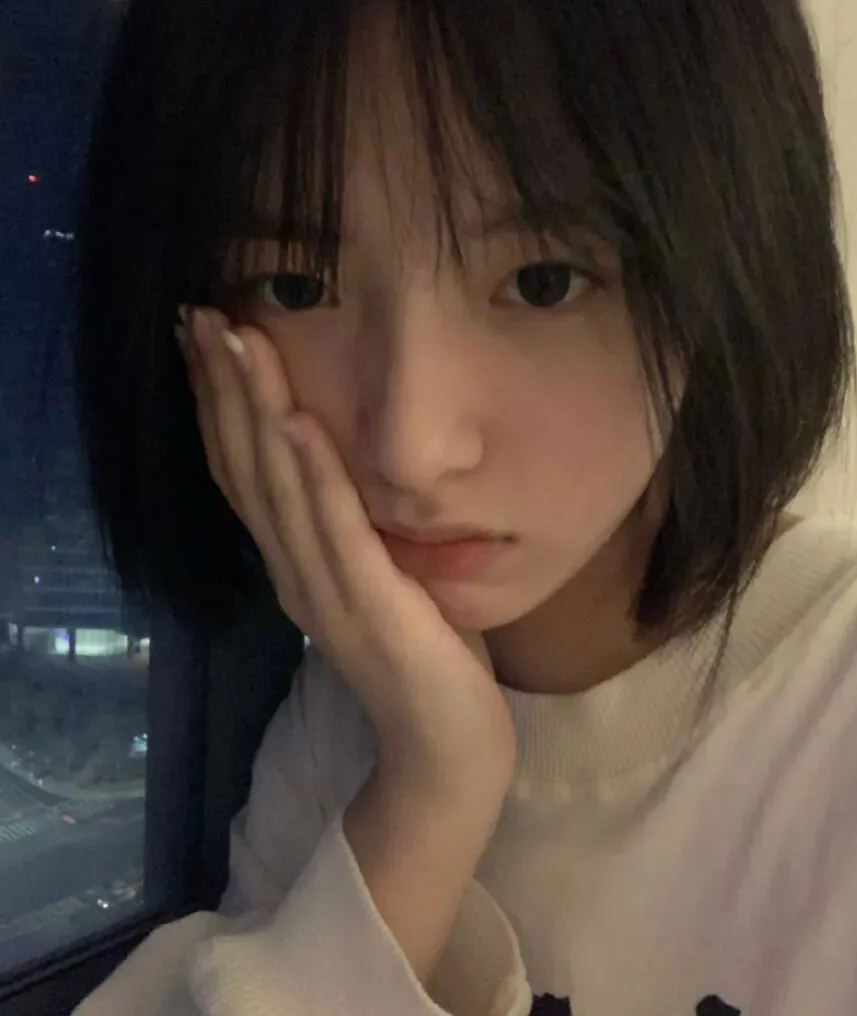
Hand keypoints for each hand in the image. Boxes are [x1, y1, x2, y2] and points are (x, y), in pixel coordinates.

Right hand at [178, 306, 516, 802]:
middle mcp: (293, 569)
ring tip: (237, 341)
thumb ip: (350, 528)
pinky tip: (296, 422)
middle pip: (245, 464)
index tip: (204, 337)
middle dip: (223, 386)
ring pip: (277, 484)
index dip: (219, 402)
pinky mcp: (369, 604)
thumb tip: (344, 462)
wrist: (449, 748)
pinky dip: (313, 474)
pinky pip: (335, 528)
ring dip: (255, 409)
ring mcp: (325, 588)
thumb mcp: (378, 575)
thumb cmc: (423, 655)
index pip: (242, 469)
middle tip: (200, 315)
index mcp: (293, 561)